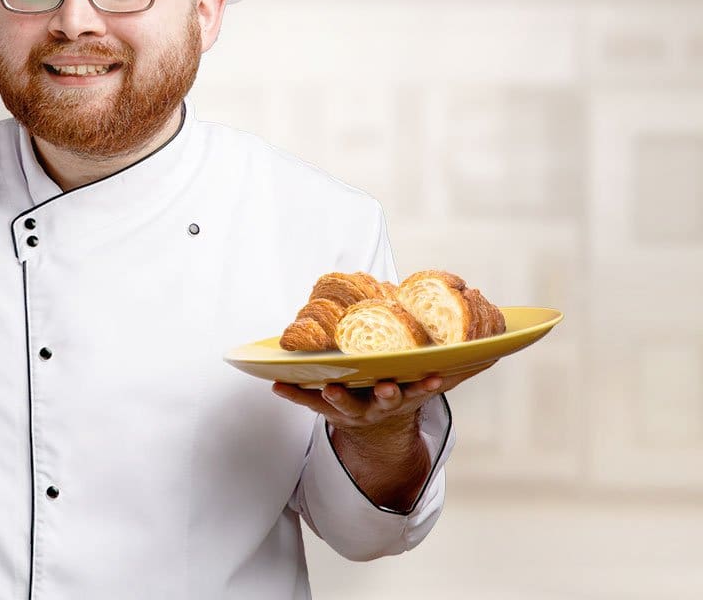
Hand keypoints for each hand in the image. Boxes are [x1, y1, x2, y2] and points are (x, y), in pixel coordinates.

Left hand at [271, 360, 496, 438]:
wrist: (375, 432)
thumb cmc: (401, 389)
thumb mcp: (427, 381)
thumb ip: (456, 365)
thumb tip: (500, 343)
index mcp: (405, 395)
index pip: (420, 390)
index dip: (427, 383)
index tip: (436, 375)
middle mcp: (380, 405)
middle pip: (384, 401)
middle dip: (386, 393)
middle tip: (386, 386)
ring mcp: (352, 409)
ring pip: (344, 405)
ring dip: (336, 396)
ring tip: (329, 387)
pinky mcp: (326, 408)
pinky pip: (307, 402)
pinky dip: (293, 393)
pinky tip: (275, 384)